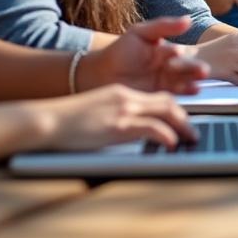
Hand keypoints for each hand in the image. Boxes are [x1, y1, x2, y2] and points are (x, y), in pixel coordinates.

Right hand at [33, 85, 195, 150]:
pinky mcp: (118, 125)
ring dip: (183, 126)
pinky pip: (153, 127)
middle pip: (167, 102)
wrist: (46, 119)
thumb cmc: (63, 121)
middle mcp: (127, 97)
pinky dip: (167, 135)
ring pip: (167, 111)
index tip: (182, 121)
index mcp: (120, 93)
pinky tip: (172, 144)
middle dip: (184, 117)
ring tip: (190, 139)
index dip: (173, 109)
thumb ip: (113, 117)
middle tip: (192, 132)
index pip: (156, 98)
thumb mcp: (94, 113)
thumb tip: (124, 131)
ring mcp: (124, 110)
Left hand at [80, 16, 208, 93]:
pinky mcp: (159, 96)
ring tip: (197, 86)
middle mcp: (170, 67)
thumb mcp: (140, 33)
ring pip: (184, 83)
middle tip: (202, 71)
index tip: (178, 54)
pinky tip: (190, 93)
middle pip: (188, 69)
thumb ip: (163, 26)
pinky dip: (184, 95)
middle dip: (195, 69)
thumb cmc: (120, 50)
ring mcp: (165, 83)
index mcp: (167, 52)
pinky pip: (174, 97)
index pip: (181, 53)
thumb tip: (188, 20)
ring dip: (193, 83)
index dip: (182, 55)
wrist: (99, 74)